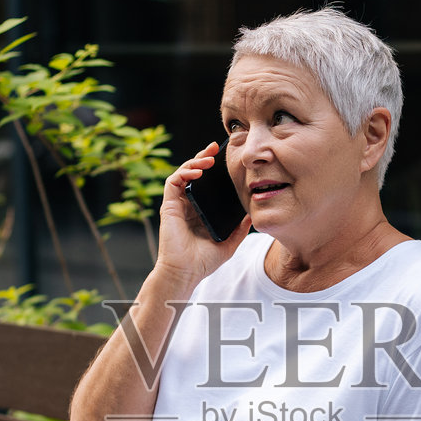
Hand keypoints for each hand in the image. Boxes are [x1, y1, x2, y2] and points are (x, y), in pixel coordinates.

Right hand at [155, 142, 249, 285]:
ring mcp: (177, 205)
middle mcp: (187, 205)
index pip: (205, 184)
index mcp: (199, 211)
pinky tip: (196, 172)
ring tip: (208, 158)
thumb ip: (239, 230)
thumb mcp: (229, 243)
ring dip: (195, 162)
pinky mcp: (168, 206)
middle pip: (193, 174)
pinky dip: (184, 172)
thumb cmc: (203, 262)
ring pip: (182, 173)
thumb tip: (251, 215)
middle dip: (203, 158)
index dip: (213, 170)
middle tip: (215, 148)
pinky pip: (173, 182)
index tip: (225, 159)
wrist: (186, 272)